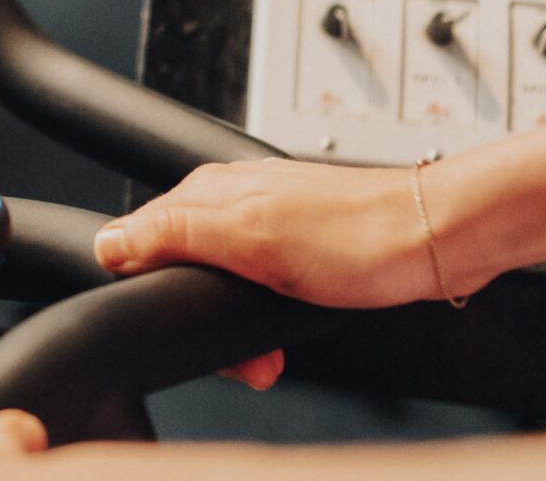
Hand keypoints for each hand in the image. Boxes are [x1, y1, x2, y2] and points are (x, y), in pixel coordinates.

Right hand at [97, 159, 446, 317]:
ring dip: (240, 328)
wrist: (436, 239)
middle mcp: (229, 201)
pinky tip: (286, 331)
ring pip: (219, 287)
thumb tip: (109, 242)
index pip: (141, 243)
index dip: (158, 291)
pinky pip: (254, 291)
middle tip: (247, 354)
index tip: (192, 322)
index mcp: (206, 190)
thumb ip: (176, 235)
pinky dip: (265, 320)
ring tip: (272, 350)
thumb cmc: (359, 235)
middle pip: (181, 271)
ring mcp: (263, 222)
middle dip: (207, 320)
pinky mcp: (293, 247)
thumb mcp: (252, 238)